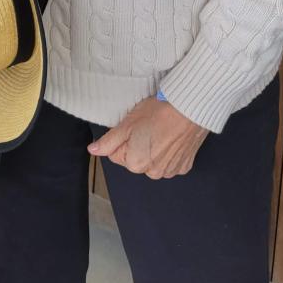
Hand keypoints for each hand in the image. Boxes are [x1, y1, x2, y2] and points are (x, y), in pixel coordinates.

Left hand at [87, 97, 208, 178]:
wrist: (189, 110)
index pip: (117, 154)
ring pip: (152, 160)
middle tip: (146, 127)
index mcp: (136, 163)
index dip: (123, 137)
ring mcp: (170, 171)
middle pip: (135, 159)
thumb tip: (93, 150)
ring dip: (153, 149)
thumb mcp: (127, 123)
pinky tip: (171, 137)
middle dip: (137, 144)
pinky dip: (168, 151)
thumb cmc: (158, 113)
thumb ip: (108, 141)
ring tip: (160, 131)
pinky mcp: (184, 166)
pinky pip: (169, 161)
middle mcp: (153, 173)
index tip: (133, 126)